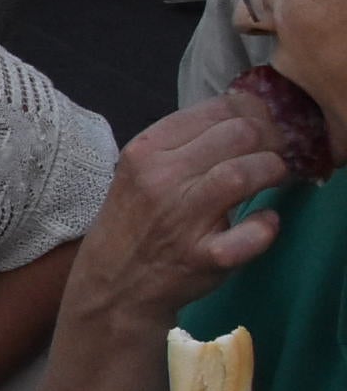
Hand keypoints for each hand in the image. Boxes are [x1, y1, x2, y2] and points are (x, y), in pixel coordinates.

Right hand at [77, 94, 291, 325]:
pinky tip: (265, 221)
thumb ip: (183, 142)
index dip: (252, 112)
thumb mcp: (142, 169)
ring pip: (244, 173)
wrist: (113, 280)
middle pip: (238, 135)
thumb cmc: (136, 219)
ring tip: (276, 177)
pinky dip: (266, 225)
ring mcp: (182, 218)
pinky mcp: (204, 256)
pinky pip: (251, 235)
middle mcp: (162, 177)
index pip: (216, 110)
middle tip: (277, 151)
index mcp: (147, 149)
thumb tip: (242, 113)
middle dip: (270, 139)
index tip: (263, 125)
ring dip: (273, 171)